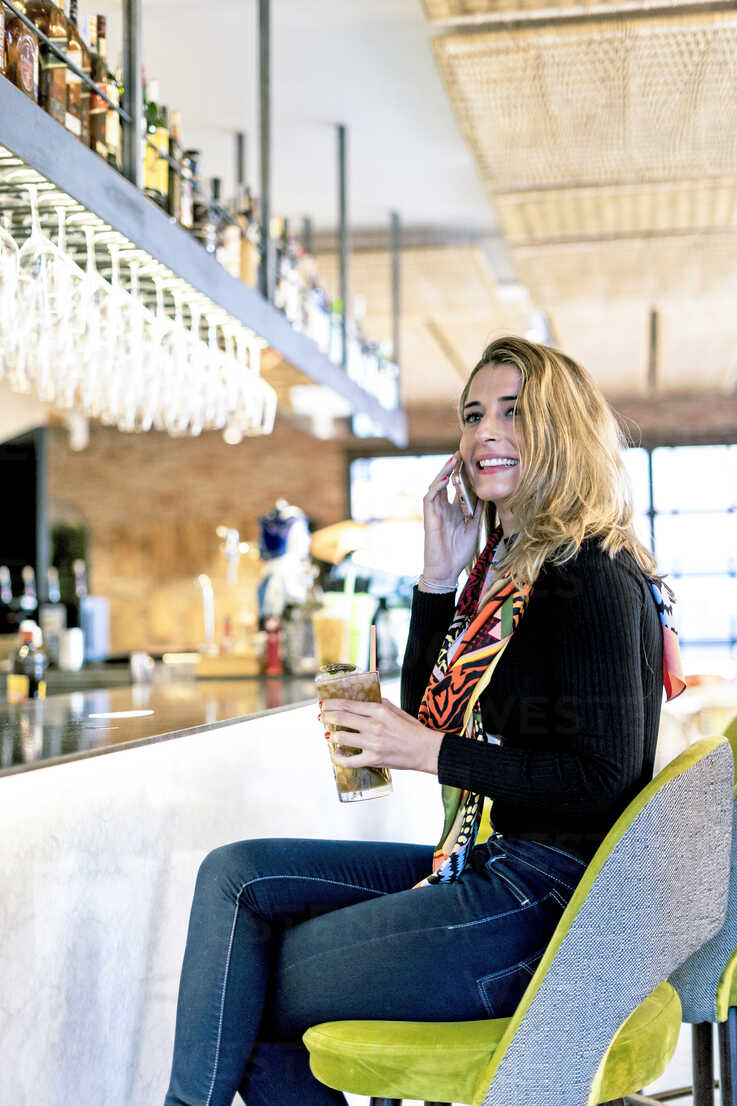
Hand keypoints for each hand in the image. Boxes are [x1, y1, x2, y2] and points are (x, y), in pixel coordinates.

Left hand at [319, 697, 443, 774]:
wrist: (426, 750)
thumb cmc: (414, 730)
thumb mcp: (398, 711)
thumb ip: (381, 704)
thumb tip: (366, 700)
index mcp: (380, 711)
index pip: (350, 705)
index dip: (333, 704)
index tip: (324, 704)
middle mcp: (374, 725)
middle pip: (342, 718)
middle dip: (327, 716)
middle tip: (321, 716)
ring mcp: (373, 743)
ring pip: (342, 737)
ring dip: (331, 735)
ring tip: (328, 734)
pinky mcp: (374, 759)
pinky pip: (349, 761)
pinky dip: (339, 757)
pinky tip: (336, 753)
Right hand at [422, 452, 481, 582]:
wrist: (447, 570)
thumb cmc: (458, 552)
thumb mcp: (473, 527)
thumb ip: (476, 511)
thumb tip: (486, 495)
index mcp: (452, 510)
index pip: (454, 487)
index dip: (460, 474)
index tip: (469, 461)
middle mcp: (442, 508)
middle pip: (444, 482)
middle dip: (451, 468)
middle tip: (460, 453)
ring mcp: (434, 512)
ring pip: (435, 486)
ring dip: (443, 472)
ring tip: (453, 460)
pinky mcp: (429, 518)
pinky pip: (429, 498)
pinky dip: (436, 487)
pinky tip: (444, 479)